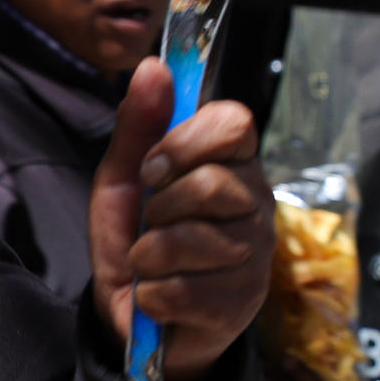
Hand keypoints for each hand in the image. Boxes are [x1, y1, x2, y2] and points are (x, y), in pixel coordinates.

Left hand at [88, 57, 273, 380]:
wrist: (131, 314)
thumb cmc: (136, 237)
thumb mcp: (124, 177)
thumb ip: (138, 125)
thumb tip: (153, 66)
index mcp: (232, 165)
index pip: (236, 124)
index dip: (187, 141)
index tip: (153, 166)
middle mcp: (255, 206)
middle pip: (213, 184)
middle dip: (160, 206)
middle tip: (151, 221)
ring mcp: (254, 259)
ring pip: (196, 241)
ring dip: (149, 254)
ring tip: (151, 262)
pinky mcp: (240, 307)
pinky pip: (185, 290)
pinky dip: (152, 294)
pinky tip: (158, 296)